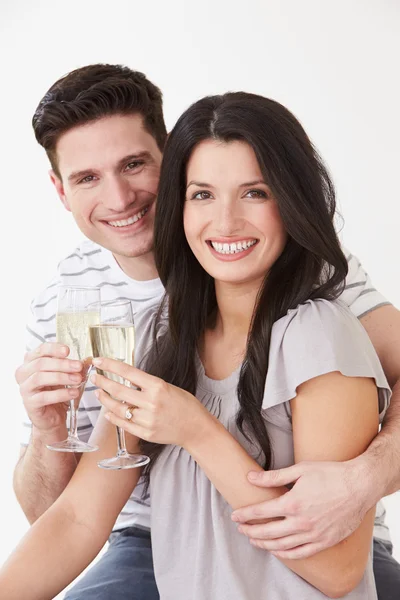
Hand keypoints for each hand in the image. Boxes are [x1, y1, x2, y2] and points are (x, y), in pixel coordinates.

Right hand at [15, 343, 84, 432]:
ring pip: (40, 378)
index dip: (54, 348)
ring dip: (62, 377)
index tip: (68, 350)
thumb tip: (87, 360)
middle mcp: (23, 374)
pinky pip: (44, 396)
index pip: (40, 350)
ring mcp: (25, 389)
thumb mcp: (66, 376)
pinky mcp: (30, 404)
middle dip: (62, 364)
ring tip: (78, 379)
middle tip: (78, 366)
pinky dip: (61, 393)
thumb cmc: (56, 392)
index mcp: (31, 362)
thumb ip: (74, 367)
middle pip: (40, 363)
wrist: (52, 417)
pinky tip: (74, 392)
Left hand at [91, 357, 211, 446]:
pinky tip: (107, 412)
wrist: (196, 428)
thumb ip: (148, 385)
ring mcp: (147, 420)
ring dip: (105, 400)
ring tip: (99, 393)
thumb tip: (127, 378)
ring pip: (118, 409)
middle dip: (103, 382)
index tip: (99, 361)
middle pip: (119, 391)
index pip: (128, 372)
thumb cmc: (185, 405)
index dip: (111, 366)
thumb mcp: (169, 387)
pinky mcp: (146, 433)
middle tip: (94, 378)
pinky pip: (124, 425)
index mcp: (158, 387)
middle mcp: (151, 403)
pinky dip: (113, 417)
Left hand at [231, 460, 370, 558]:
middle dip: (250, 531)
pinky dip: (285, 554)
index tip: (235, 515)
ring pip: (281, 545)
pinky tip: (276, 550)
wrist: (359, 486)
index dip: (245, 514)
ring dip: (264, 544)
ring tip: (253, 540)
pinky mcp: (324, 541)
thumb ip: (273, 477)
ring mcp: (313, 534)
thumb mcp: (300, 469)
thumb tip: (250, 477)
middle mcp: (301, 522)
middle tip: (240, 528)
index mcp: (293, 503)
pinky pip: (300, 553)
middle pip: (267, 532)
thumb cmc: (330, 474)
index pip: (261, 512)